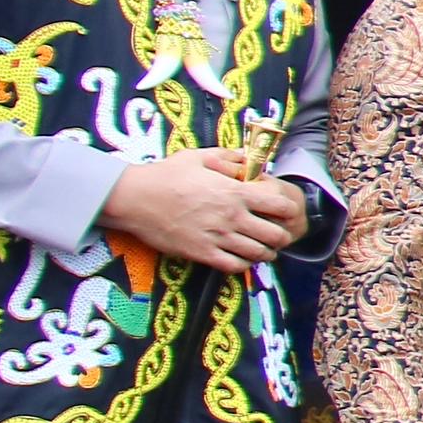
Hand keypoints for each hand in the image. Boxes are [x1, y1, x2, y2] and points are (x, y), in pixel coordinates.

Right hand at [101, 148, 305, 271]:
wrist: (135, 198)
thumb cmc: (167, 175)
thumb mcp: (200, 157)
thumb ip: (229, 158)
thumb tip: (249, 159)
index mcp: (235, 192)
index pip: (281, 205)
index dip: (288, 209)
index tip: (284, 210)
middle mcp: (231, 217)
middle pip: (275, 234)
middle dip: (281, 235)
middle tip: (277, 233)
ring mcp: (217, 237)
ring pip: (258, 254)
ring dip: (266, 252)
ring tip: (264, 249)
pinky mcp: (201, 253)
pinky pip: (234, 266)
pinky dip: (244, 264)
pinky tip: (242, 257)